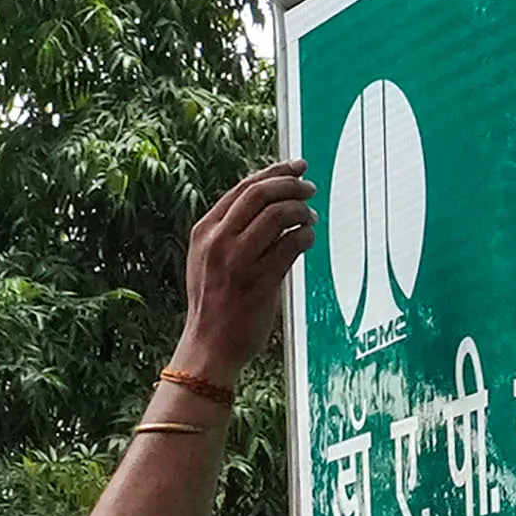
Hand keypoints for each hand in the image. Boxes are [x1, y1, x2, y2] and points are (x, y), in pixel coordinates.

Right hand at [172, 159, 317, 389]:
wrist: (208, 348)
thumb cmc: (214, 305)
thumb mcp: (208, 260)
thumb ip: (230, 231)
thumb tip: (270, 200)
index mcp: (204, 231)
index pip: (243, 188)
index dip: (275, 172)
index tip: (297, 167)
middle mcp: (218, 242)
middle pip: (261, 194)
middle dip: (291, 184)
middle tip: (310, 188)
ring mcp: (238, 261)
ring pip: (278, 215)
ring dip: (301, 211)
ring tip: (311, 217)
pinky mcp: (259, 282)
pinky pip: (291, 245)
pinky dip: (305, 236)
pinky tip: (308, 238)